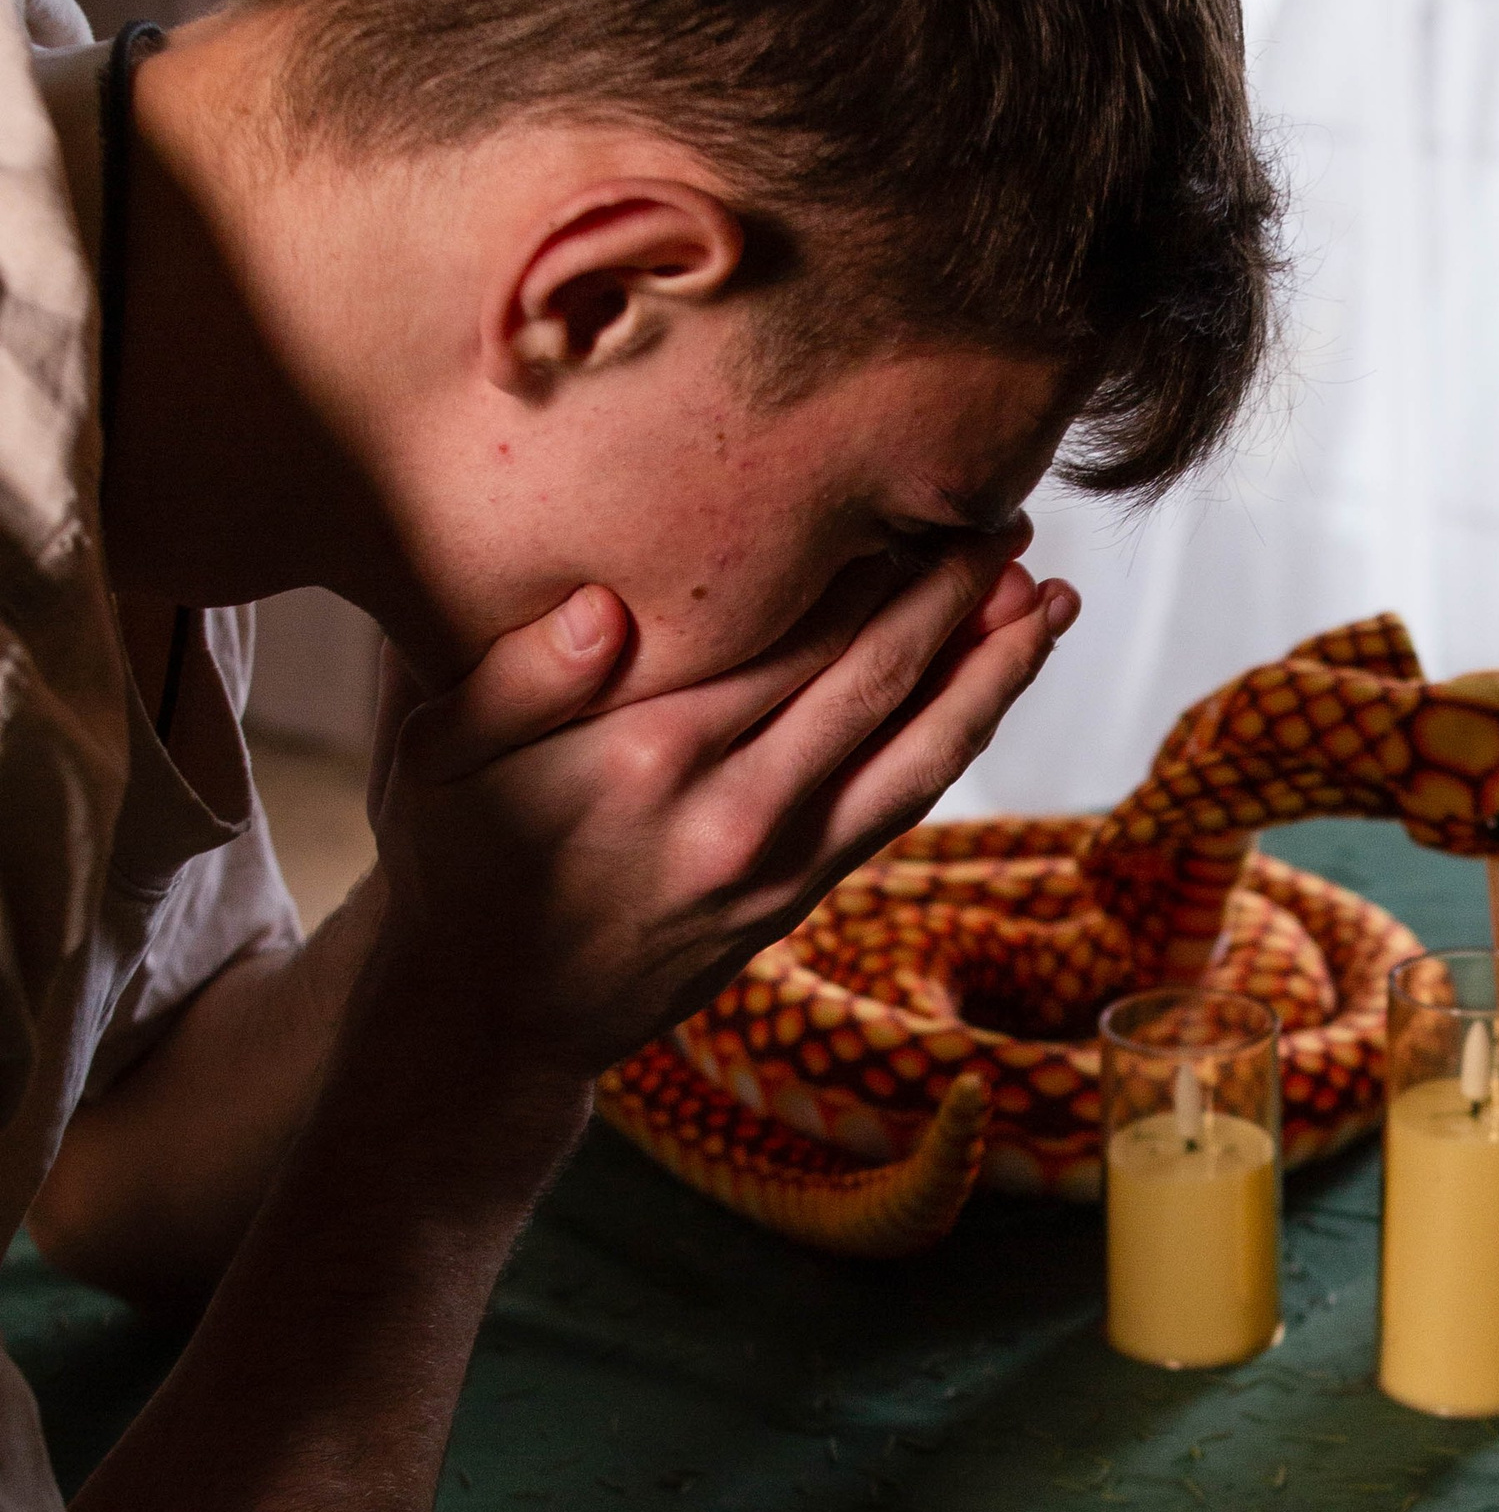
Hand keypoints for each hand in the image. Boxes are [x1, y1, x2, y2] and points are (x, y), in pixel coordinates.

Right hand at [359, 539, 1077, 1085]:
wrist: (488, 1018)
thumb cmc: (455, 861)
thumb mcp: (436, 759)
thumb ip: (513, 674)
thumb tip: (605, 603)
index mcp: (648, 754)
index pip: (788, 633)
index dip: (868, 564)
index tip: (916, 494)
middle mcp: (733, 809)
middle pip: (876, 680)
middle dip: (953, 597)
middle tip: (1008, 519)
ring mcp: (778, 863)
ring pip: (918, 752)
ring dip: (992, 674)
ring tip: (1049, 602)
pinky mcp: (798, 899)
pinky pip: (902, 807)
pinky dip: (960, 741)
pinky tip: (995, 689)